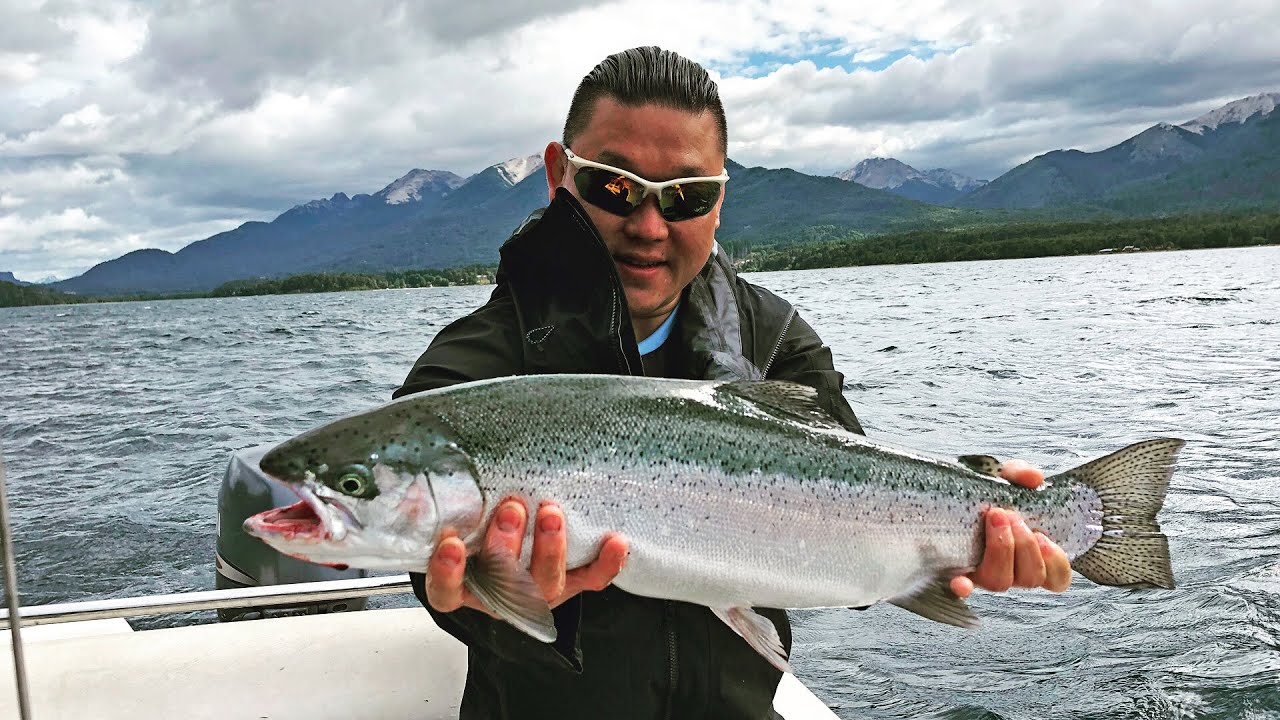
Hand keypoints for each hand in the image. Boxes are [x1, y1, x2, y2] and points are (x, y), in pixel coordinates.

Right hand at [424, 499, 628, 614]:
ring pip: (547, 583)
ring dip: (550, 547)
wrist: (506, 560)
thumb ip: (428, 510)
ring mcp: (536, 594)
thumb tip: (409, 490)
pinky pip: (591, 581)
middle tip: (511, 509)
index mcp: (464, 588)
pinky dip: (606, 564)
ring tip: (549, 512)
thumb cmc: (474, 539)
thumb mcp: (448, 524)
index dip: (448, 573)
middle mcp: (500, 596)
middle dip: (508, 545)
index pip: (447, 591)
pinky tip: (616, 541)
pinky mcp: (569, 586)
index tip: (450, 544)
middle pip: (503, 583)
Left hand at [950, 459, 1072, 597]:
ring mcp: (983, 575)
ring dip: (1002, 550)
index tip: (1044, 536)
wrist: (944, 496)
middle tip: (1010, 514)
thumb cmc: (982, 494)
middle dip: (1024, 546)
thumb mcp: (1003, 478)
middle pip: (1029, 578)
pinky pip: (962, 589)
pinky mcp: (956, 574)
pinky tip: (961, 581)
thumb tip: (1034, 478)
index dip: (1056, 564)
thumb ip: (1021, 474)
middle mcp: (1010, 571)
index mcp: (1029, 555)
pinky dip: (964, 587)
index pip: (1057, 578)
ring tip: (995, 517)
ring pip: (1001, 582)